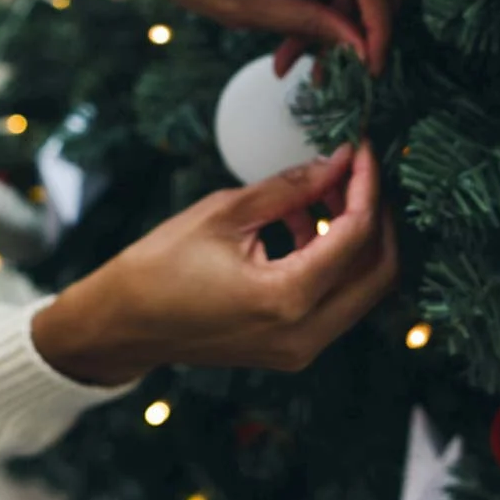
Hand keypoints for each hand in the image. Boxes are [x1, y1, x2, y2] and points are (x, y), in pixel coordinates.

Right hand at [32, 143, 396, 384]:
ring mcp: (301, 349)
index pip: (356, 236)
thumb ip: (291, 187)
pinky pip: (334, 301)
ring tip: (321, 191)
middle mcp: (305, 333)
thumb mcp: (226, 212)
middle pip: (379, 272)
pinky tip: (299, 223)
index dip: (366, 186)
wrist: (120, 326)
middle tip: (356, 172)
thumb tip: (338, 161)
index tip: (359, 150)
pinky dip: (331, 261)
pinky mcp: (292, 348)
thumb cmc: (159, 266)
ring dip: (354, 238)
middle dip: (377, 216)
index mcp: (287, 298)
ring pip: (361, 288)